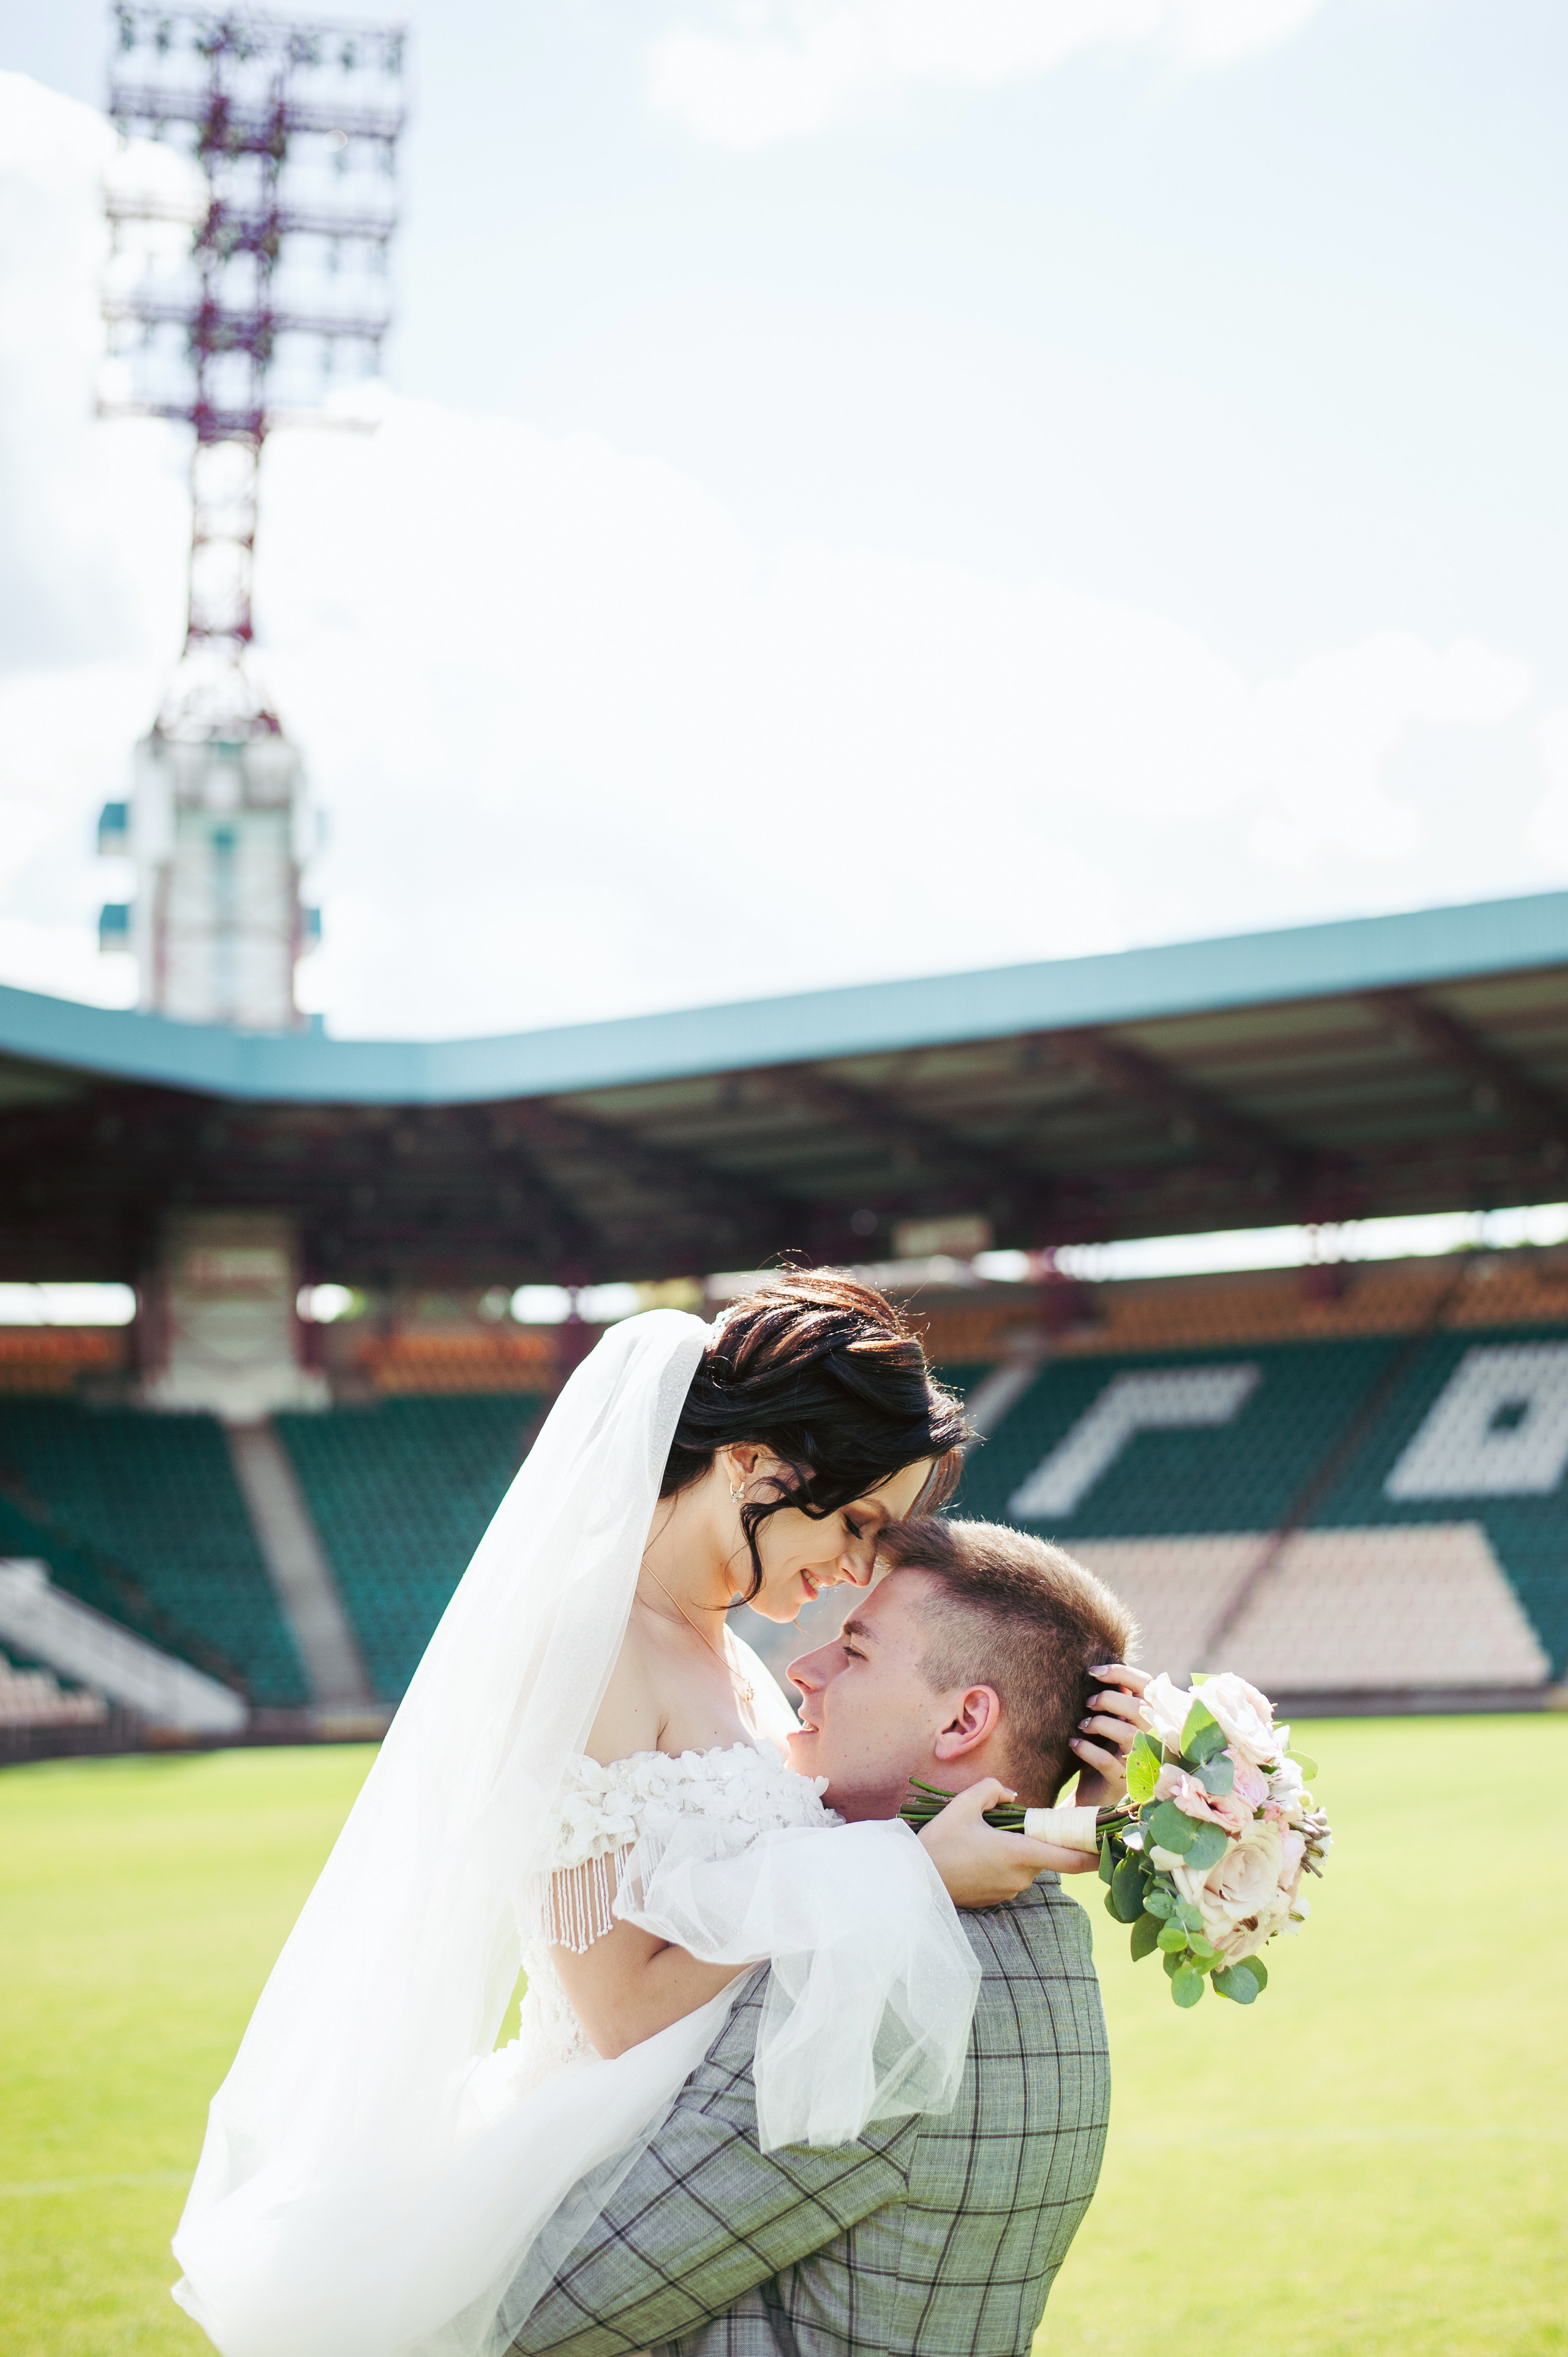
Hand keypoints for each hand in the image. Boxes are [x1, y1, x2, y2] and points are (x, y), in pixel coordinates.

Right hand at [917, 1778, 1099, 1906]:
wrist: (915, 1880)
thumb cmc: (940, 1841)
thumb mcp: (963, 1805)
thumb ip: (992, 1789)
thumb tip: (1012, 1795)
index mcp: (1019, 1854)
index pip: (1071, 1859)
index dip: (1095, 1854)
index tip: (1111, 1846)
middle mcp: (1020, 1877)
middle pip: (1046, 1856)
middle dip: (1043, 1840)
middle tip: (1026, 1822)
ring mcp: (1008, 1891)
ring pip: (1028, 1866)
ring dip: (1021, 1851)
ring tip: (990, 1835)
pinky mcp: (996, 1899)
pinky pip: (1012, 1877)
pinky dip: (1006, 1863)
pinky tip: (980, 1853)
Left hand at [1068, 1663, 1150, 1808]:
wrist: (1093, 1794)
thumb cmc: (1106, 1751)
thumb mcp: (1113, 1723)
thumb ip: (1117, 1701)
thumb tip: (1104, 1672)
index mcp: (1153, 1720)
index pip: (1147, 1686)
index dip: (1121, 1673)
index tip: (1093, 1672)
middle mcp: (1154, 1741)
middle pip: (1138, 1708)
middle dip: (1108, 1699)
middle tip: (1088, 1703)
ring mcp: (1141, 1763)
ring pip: (1127, 1734)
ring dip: (1098, 1724)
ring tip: (1081, 1725)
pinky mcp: (1123, 1783)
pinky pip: (1106, 1761)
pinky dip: (1086, 1749)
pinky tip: (1073, 1743)